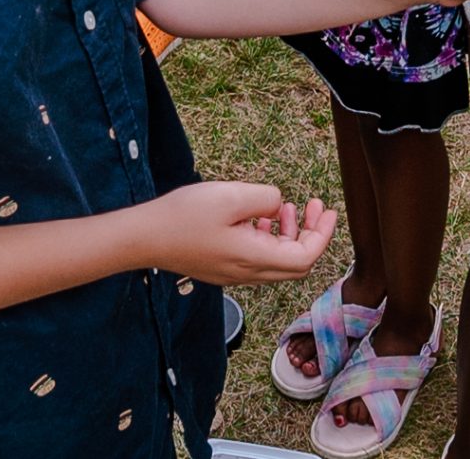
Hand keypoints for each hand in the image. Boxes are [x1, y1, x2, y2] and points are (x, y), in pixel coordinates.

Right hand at [144, 182, 336, 285]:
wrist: (143, 237)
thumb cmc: (183, 216)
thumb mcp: (230, 196)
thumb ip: (264, 198)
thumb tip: (278, 203)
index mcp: (254, 258)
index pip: (305, 258)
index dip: (323, 234)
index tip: (326, 209)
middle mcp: (247, 272)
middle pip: (296, 264)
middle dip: (311, 234)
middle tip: (313, 206)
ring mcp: (233, 273)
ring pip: (276, 261)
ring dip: (289, 234)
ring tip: (286, 207)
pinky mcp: (221, 267)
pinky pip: (257, 258)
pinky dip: (269, 238)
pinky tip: (259, 216)